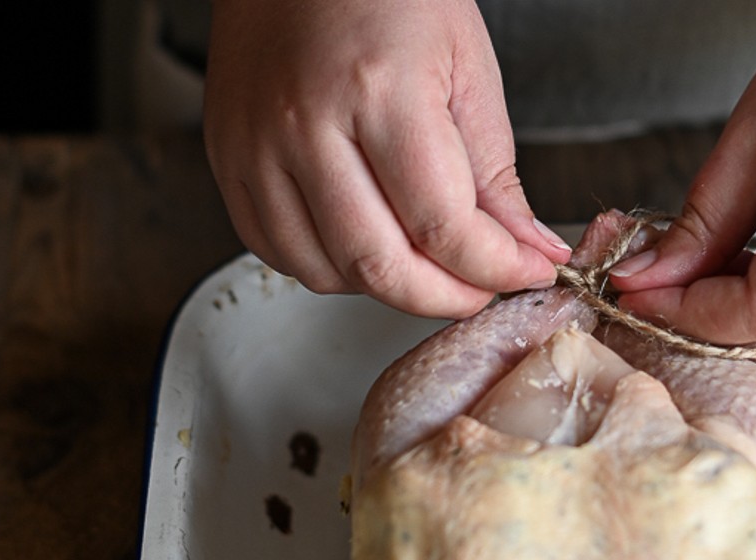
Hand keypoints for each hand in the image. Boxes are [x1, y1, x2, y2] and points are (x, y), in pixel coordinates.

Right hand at [203, 0, 569, 318]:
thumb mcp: (466, 66)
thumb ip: (494, 173)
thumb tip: (528, 249)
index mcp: (377, 90)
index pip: (442, 226)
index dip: (496, 268)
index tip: (526, 271)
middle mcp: (305, 125)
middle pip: (380, 266)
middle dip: (445, 296)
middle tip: (480, 287)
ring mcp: (255, 146)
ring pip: (326, 273)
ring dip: (387, 285)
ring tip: (423, 257)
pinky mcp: (227, 160)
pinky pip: (277, 253)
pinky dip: (328, 267)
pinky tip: (363, 241)